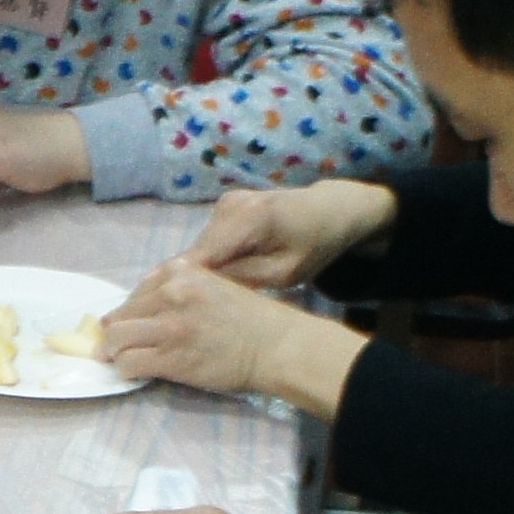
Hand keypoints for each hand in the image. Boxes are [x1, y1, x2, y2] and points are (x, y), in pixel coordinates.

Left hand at [100, 258, 365, 417]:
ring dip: (114, 353)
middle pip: (121, 316)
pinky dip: (126, 370)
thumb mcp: (213, 286)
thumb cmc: (250, 319)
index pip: (136, 292)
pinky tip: (136, 373)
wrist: (275, 345)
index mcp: (180, 272)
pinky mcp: (172, 358)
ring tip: (121, 360)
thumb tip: (144, 310)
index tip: (129, 326)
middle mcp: (171, 294)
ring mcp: (170, 327)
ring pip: (116, 340)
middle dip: (115, 334)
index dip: (128, 313)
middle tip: (114, 348)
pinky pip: (130, 363)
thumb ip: (179, 291)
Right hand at [189, 180, 396, 291]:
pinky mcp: (226, 205)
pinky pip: (211, 241)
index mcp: (249, 218)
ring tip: (229, 289)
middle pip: (197, 254)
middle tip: (212, 307)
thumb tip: (200, 288)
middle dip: (199, 281)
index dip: (185, 285)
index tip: (182, 311)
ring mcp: (226, 202)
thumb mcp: (285, 273)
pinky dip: (218, 258)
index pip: (199, 258)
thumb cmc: (315, 245)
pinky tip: (238, 268)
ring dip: (210, 271)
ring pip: (202, 249)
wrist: (330, 208)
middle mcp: (230, 204)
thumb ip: (243, 279)